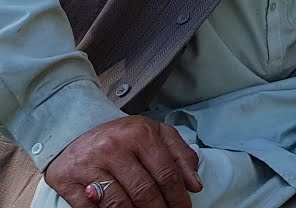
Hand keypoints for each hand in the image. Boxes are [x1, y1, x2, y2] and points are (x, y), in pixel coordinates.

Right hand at [45, 116, 201, 207]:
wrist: (77, 128)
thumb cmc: (124, 136)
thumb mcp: (157, 135)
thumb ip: (180, 156)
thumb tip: (195, 185)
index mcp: (141, 134)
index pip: (167, 174)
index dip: (178, 197)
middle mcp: (114, 147)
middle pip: (145, 191)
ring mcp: (90, 164)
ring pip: (119, 204)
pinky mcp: (69, 179)